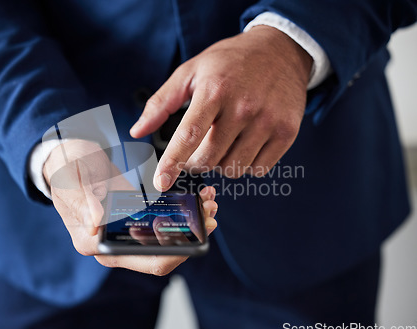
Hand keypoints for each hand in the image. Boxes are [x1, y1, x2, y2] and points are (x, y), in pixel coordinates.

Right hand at [43, 139, 217, 275]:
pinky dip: (181, 214)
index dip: (176, 250)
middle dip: (189, 238)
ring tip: (207, 203)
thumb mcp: (73, 178)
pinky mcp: (133, 221)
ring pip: (165, 240)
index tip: (196, 230)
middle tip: (209, 215)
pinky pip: (161, 225)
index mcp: (93, 242)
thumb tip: (95, 223)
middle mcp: (112, 244)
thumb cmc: (67, 167)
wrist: (66, 158)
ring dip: (190, 225)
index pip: (145, 260)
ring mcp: (123, 234)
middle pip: (161, 254)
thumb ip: (84, 200)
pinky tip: (195, 199)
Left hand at [130, 26, 312, 190]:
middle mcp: (243, 107)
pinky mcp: (287, 132)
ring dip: (222, 163)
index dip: (172, 162)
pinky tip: (245, 144)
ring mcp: (268, 121)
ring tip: (225, 140)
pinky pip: (258, 170)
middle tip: (197, 149)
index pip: (189, 135)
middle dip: (196, 162)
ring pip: (233, 169)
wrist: (280, 50)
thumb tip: (137, 131)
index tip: (160, 183)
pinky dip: (246, 164)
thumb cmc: (229, 63)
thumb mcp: (191, 71)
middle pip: (209, 158)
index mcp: (215, 90)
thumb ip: (161, 102)